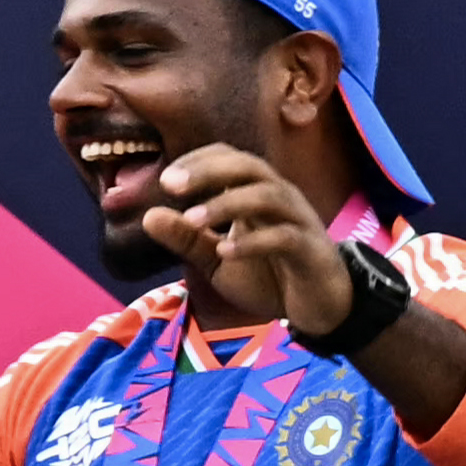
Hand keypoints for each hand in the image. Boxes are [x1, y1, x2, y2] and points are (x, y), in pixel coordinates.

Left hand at [139, 141, 362, 338]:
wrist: (318, 306)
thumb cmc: (267, 276)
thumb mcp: (216, 260)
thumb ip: (187, 239)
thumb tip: (148, 216)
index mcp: (256, 194)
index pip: (231, 158)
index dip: (199, 161)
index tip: (165, 179)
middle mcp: (280, 199)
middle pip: (250, 166)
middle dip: (209, 170)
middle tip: (170, 185)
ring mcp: (299, 222)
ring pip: (269, 196)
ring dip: (227, 204)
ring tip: (192, 219)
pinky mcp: (311, 251)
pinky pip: (285, 237)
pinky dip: (253, 241)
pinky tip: (224, 251)